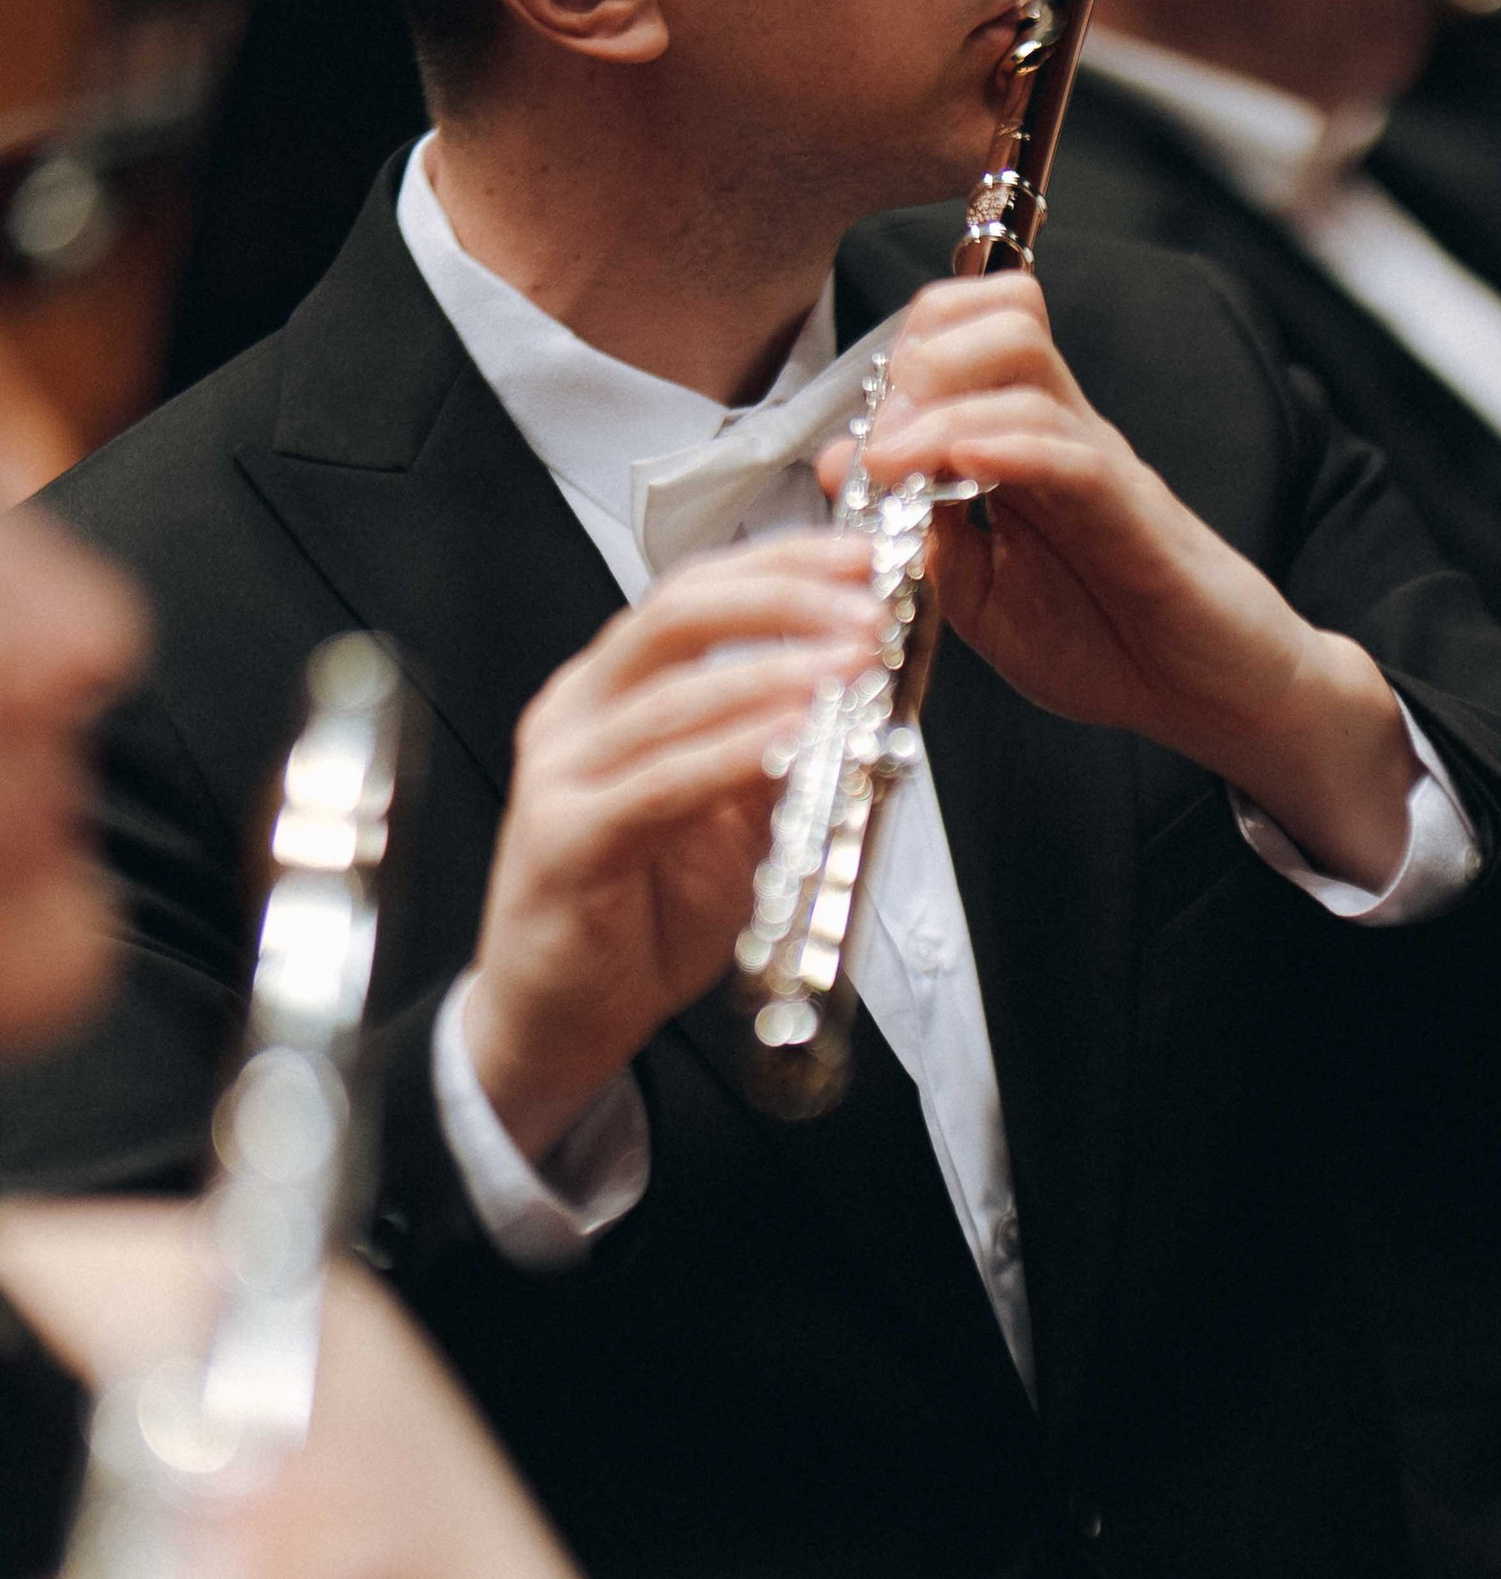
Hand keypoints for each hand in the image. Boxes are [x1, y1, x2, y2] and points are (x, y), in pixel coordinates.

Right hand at [466, 541, 885, 1162]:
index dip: (782, 565)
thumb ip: (776, 761)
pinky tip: (789, 738)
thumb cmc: (634, 918)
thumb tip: (855, 700)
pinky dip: (730, 753)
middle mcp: (575, 715)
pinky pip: (659, 783)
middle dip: (782, 597)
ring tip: (851, 662)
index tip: (863, 558)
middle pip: (675, 614)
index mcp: (609, 693)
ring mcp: (560, 773)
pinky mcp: (564, 841)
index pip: (695, 594)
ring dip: (772, 671)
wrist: (557, 1019)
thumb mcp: (730, 826)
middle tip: (866, 604)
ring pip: (670, 693)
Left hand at [839, 277, 1421, 890]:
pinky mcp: (1138, 515)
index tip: (861, 430)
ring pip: (1027, 365)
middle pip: (999, 318)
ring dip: (942, 400)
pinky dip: (1007, 447)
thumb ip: (922, 536)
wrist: (1215, 698)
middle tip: (878, 440)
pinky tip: (961, 465)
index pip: (967, 335)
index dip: (905, 352)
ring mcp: (1101, 468)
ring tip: (895, 462)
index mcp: (1022, 448)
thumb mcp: (983, 600)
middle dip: (921, 355)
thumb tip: (845, 465)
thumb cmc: (1109, 644)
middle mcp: (1063, 436)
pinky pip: (1072, 455)